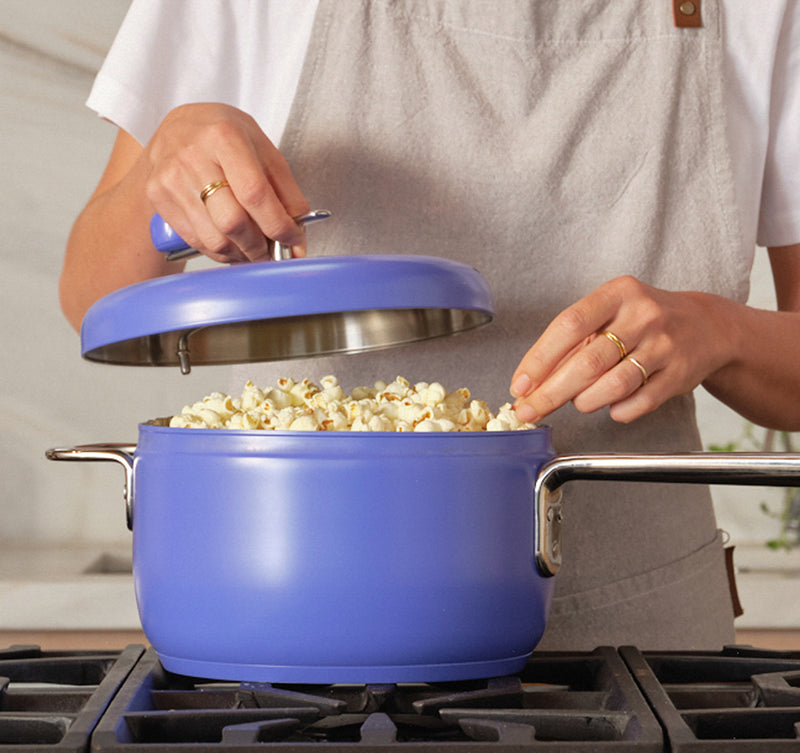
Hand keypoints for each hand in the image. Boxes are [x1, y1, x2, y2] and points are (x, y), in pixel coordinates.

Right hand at [142, 103, 309, 262]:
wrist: (177, 129)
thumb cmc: (224, 138)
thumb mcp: (263, 150)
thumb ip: (286, 192)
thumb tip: (298, 239)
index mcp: (225, 137)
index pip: (255, 194)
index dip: (278, 225)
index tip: (292, 240)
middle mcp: (193, 156)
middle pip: (233, 222)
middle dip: (259, 247)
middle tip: (273, 253)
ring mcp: (171, 178)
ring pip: (214, 238)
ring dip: (241, 254)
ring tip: (254, 249)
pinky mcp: (158, 196)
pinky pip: (197, 240)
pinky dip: (222, 252)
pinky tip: (233, 244)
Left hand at [509, 276, 734, 423]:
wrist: (706, 326)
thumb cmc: (642, 321)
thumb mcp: (609, 314)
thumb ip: (572, 344)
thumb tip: (531, 383)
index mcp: (618, 293)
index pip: (569, 325)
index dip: (539, 359)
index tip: (520, 384)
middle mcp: (643, 316)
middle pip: (588, 361)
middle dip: (552, 392)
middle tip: (530, 410)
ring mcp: (665, 345)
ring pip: (613, 384)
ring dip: (585, 401)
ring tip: (578, 402)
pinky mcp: (680, 374)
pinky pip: (640, 402)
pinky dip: (618, 411)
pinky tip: (612, 407)